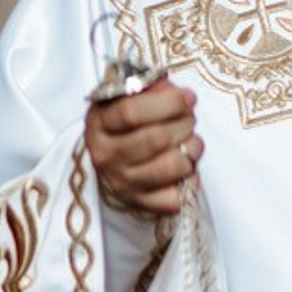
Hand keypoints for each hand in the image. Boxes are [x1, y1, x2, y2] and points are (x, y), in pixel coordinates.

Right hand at [86, 74, 201, 217]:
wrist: (110, 155)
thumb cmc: (124, 121)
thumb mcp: (126, 95)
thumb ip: (149, 88)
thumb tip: (176, 93)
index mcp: (98, 124)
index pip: (131, 113)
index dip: (168, 103)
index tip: (188, 97)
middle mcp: (106, 156)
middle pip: (156, 139)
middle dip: (184, 124)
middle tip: (190, 118)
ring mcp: (122, 183)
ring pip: (171, 166)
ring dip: (192, 150)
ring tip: (192, 141)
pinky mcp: (139, 203)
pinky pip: (175, 197)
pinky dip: (190, 180)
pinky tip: (186, 166)